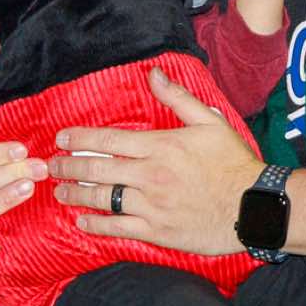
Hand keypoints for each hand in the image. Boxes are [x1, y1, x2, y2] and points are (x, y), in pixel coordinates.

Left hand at [52, 68, 256, 256]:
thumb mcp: (210, 122)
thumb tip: (154, 74)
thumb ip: (178, 98)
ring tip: (59, 193)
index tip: (61, 138)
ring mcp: (151, 205)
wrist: (254, 206)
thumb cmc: (234, 163)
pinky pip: (118, 228)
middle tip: (51, 166)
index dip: (80, 139)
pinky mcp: (157, 231)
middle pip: (98, 169)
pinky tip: (82, 222)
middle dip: (69, 167)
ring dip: (76, 195)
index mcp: (160, 146)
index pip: (109, 141)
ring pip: (103, 199)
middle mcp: (150, 175)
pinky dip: (96, 225)